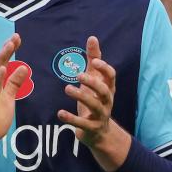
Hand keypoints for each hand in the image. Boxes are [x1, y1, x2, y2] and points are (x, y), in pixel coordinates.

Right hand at [0, 34, 29, 171]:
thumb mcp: (8, 99)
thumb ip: (15, 84)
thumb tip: (24, 67)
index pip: (3, 64)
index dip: (9, 51)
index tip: (17, 38)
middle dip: (6, 50)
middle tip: (14, 37)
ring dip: (1, 60)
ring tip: (8, 47)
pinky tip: (2, 70)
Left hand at [57, 36, 130, 170]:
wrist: (100, 133)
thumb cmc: (95, 100)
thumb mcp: (95, 81)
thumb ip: (94, 60)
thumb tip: (92, 38)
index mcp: (108, 88)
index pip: (111, 77)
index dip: (104, 69)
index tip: (95, 61)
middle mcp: (107, 101)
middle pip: (104, 91)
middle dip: (93, 82)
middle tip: (78, 75)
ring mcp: (100, 116)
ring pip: (94, 106)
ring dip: (81, 97)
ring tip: (67, 88)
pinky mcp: (91, 128)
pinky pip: (82, 124)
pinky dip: (71, 118)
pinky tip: (60, 113)